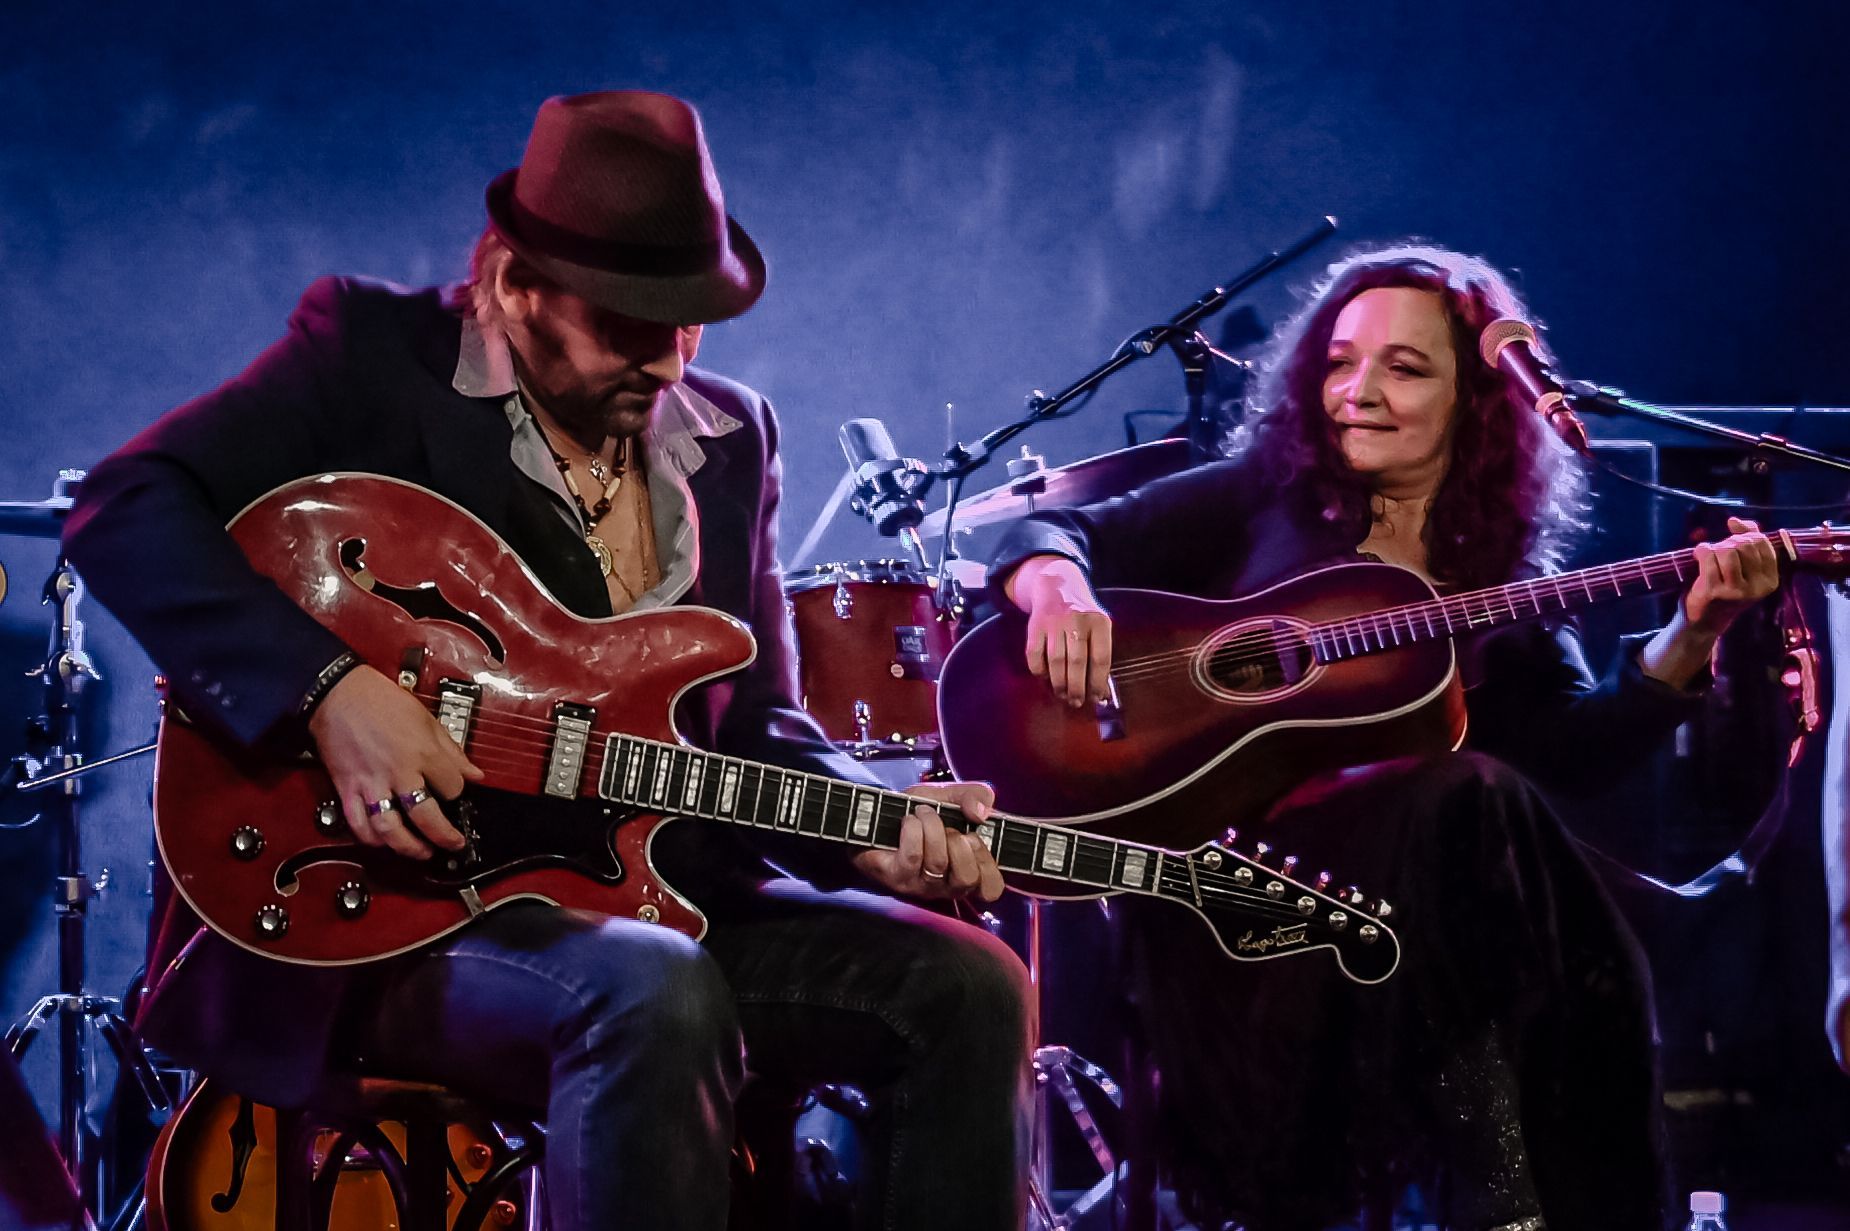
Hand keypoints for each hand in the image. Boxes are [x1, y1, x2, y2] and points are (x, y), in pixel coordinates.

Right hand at [307, 664, 483, 858]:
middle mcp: (399, 772)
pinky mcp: (346, 789)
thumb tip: (475, 773)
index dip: (459, 791)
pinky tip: (385, 842)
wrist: (337, 693)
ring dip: (409, 848)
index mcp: (423, 752)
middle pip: (426, 816)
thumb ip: (451, 749)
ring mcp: (371, 784)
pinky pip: (358, 824)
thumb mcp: (426, 718)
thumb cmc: (381, 700)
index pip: (453, 786)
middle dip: (445, 836)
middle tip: (454, 844)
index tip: (456, 792)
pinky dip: (372, 839)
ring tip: (422, 852)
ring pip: (391, 829)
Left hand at [852, 780, 1002, 901]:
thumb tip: (981, 812)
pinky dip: (913, 830)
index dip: (988, 863)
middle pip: (967, 878)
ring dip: (932, 827)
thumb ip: (976, 796)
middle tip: (947, 827)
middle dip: (959, 843)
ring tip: (922, 813)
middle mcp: (945, 885)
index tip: (973, 838)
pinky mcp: (896, 878)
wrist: (876, 813)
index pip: (991, 889)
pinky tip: (908, 820)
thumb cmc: (919, 811)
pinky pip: (913, 856)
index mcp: (966, 870)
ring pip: (938, 863)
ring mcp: (920, 885)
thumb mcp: (952, 796)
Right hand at [1009, 555, 1112, 707]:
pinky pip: (1035, 655)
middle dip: (1077, 688)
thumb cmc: (1083, 617)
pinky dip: (1039, 671)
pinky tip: (1045, 678)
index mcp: (1099, 622)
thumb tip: (1102, 695)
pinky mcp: (1035, 625)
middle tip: (1076, 702)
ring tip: (1062, 694)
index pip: (1101, 658)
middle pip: (1077, 662)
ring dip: (1059, 683)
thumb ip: (1100, 656)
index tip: (1096, 699)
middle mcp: (1077, 620)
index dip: (1098, 683)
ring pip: (1056, 661)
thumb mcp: (1098, 627)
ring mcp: (1054, 621)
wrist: (1058, 586)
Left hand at [1682, 516, 1780, 634]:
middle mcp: (1756, 587)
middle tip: (1719, 551)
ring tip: (1709, 557)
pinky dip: (1701, 551)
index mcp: (1770, 580)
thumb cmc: (1726, 589)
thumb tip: (1735, 521)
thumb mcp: (1745, 568)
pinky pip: (1708, 556)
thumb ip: (1748, 541)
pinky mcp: (1713, 591)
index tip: (1733, 537)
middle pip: (1744, 545)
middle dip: (1728, 542)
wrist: (1705, 620)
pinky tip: (1698, 557)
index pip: (1762, 542)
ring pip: (1727, 550)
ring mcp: (1735, 591)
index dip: (1745, 533)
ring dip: (1715, 548)